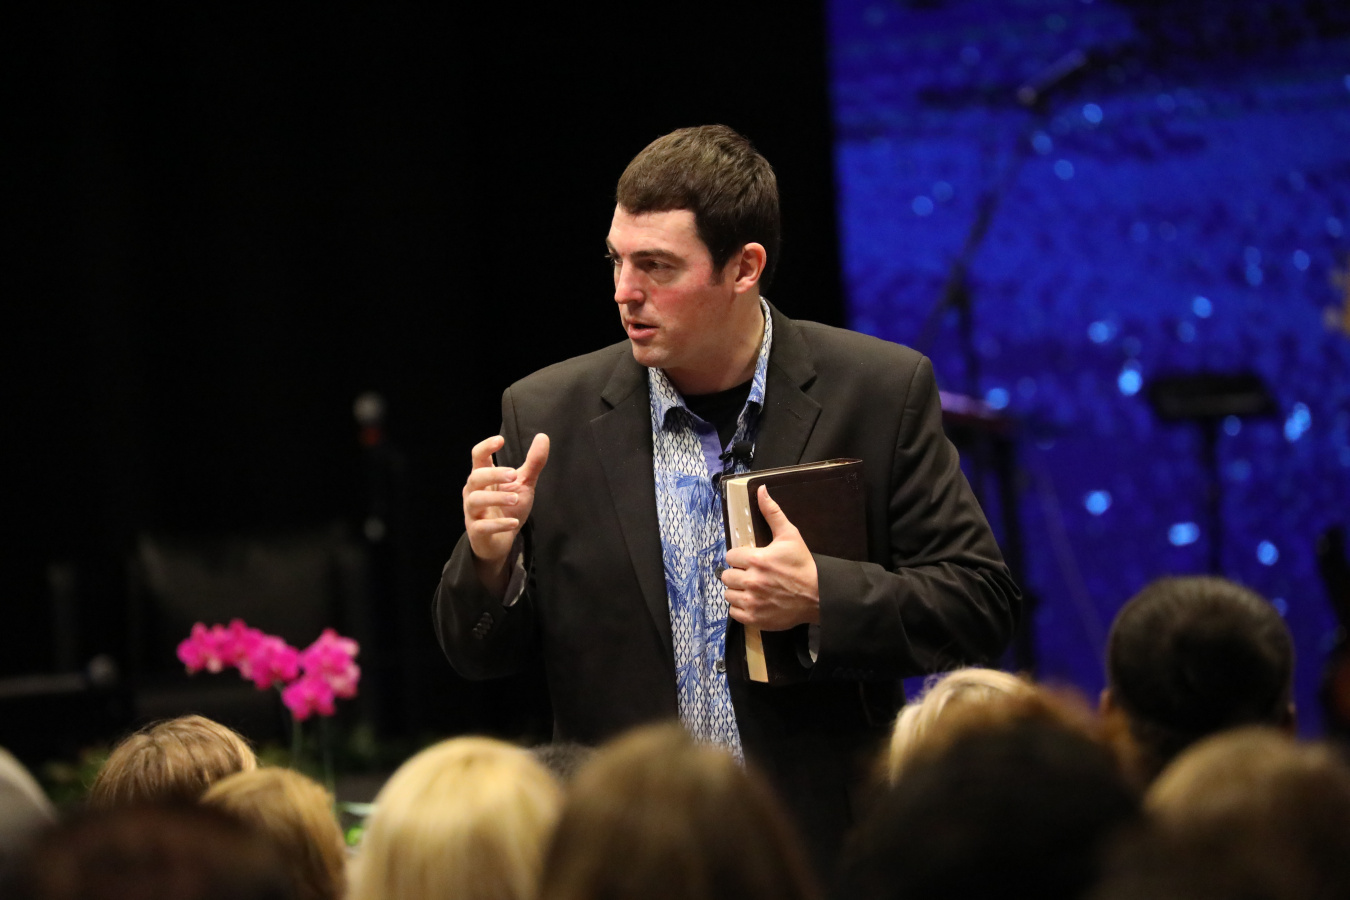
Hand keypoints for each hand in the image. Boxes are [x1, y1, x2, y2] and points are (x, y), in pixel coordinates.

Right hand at [462, 432, 549, 595]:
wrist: (502, 541)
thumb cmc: (509, 508)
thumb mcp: (523, 484)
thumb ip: (533, 463)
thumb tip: (543, 436)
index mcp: (483, 477)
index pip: (477, 456)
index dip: (486, 447)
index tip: (501, 440)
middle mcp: (473, 492)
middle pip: (475, 477)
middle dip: (493, 474)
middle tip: (514, 475)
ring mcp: (473, 512)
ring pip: (475, 500)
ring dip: (496, 498)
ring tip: (515, 499)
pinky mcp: (477, 531)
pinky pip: (482, 526)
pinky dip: (498, 524)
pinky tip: (513, 522)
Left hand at [722, 486, 819, 629]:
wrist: (819, 595)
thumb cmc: (803, 565)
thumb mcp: (790, 535)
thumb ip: (772, 512)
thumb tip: (761, 489)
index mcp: (757, 560)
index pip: (730, 556)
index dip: (739, 557)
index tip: (750, 560)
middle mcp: (751, 581)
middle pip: (727, 576)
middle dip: (737, 574)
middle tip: (751, 575)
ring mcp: (752, 602)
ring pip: (728, 594)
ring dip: (737, 591)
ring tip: (751, 589)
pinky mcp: (754, 618)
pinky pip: (734, 613)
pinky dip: (741, 608)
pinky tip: (753, 602)